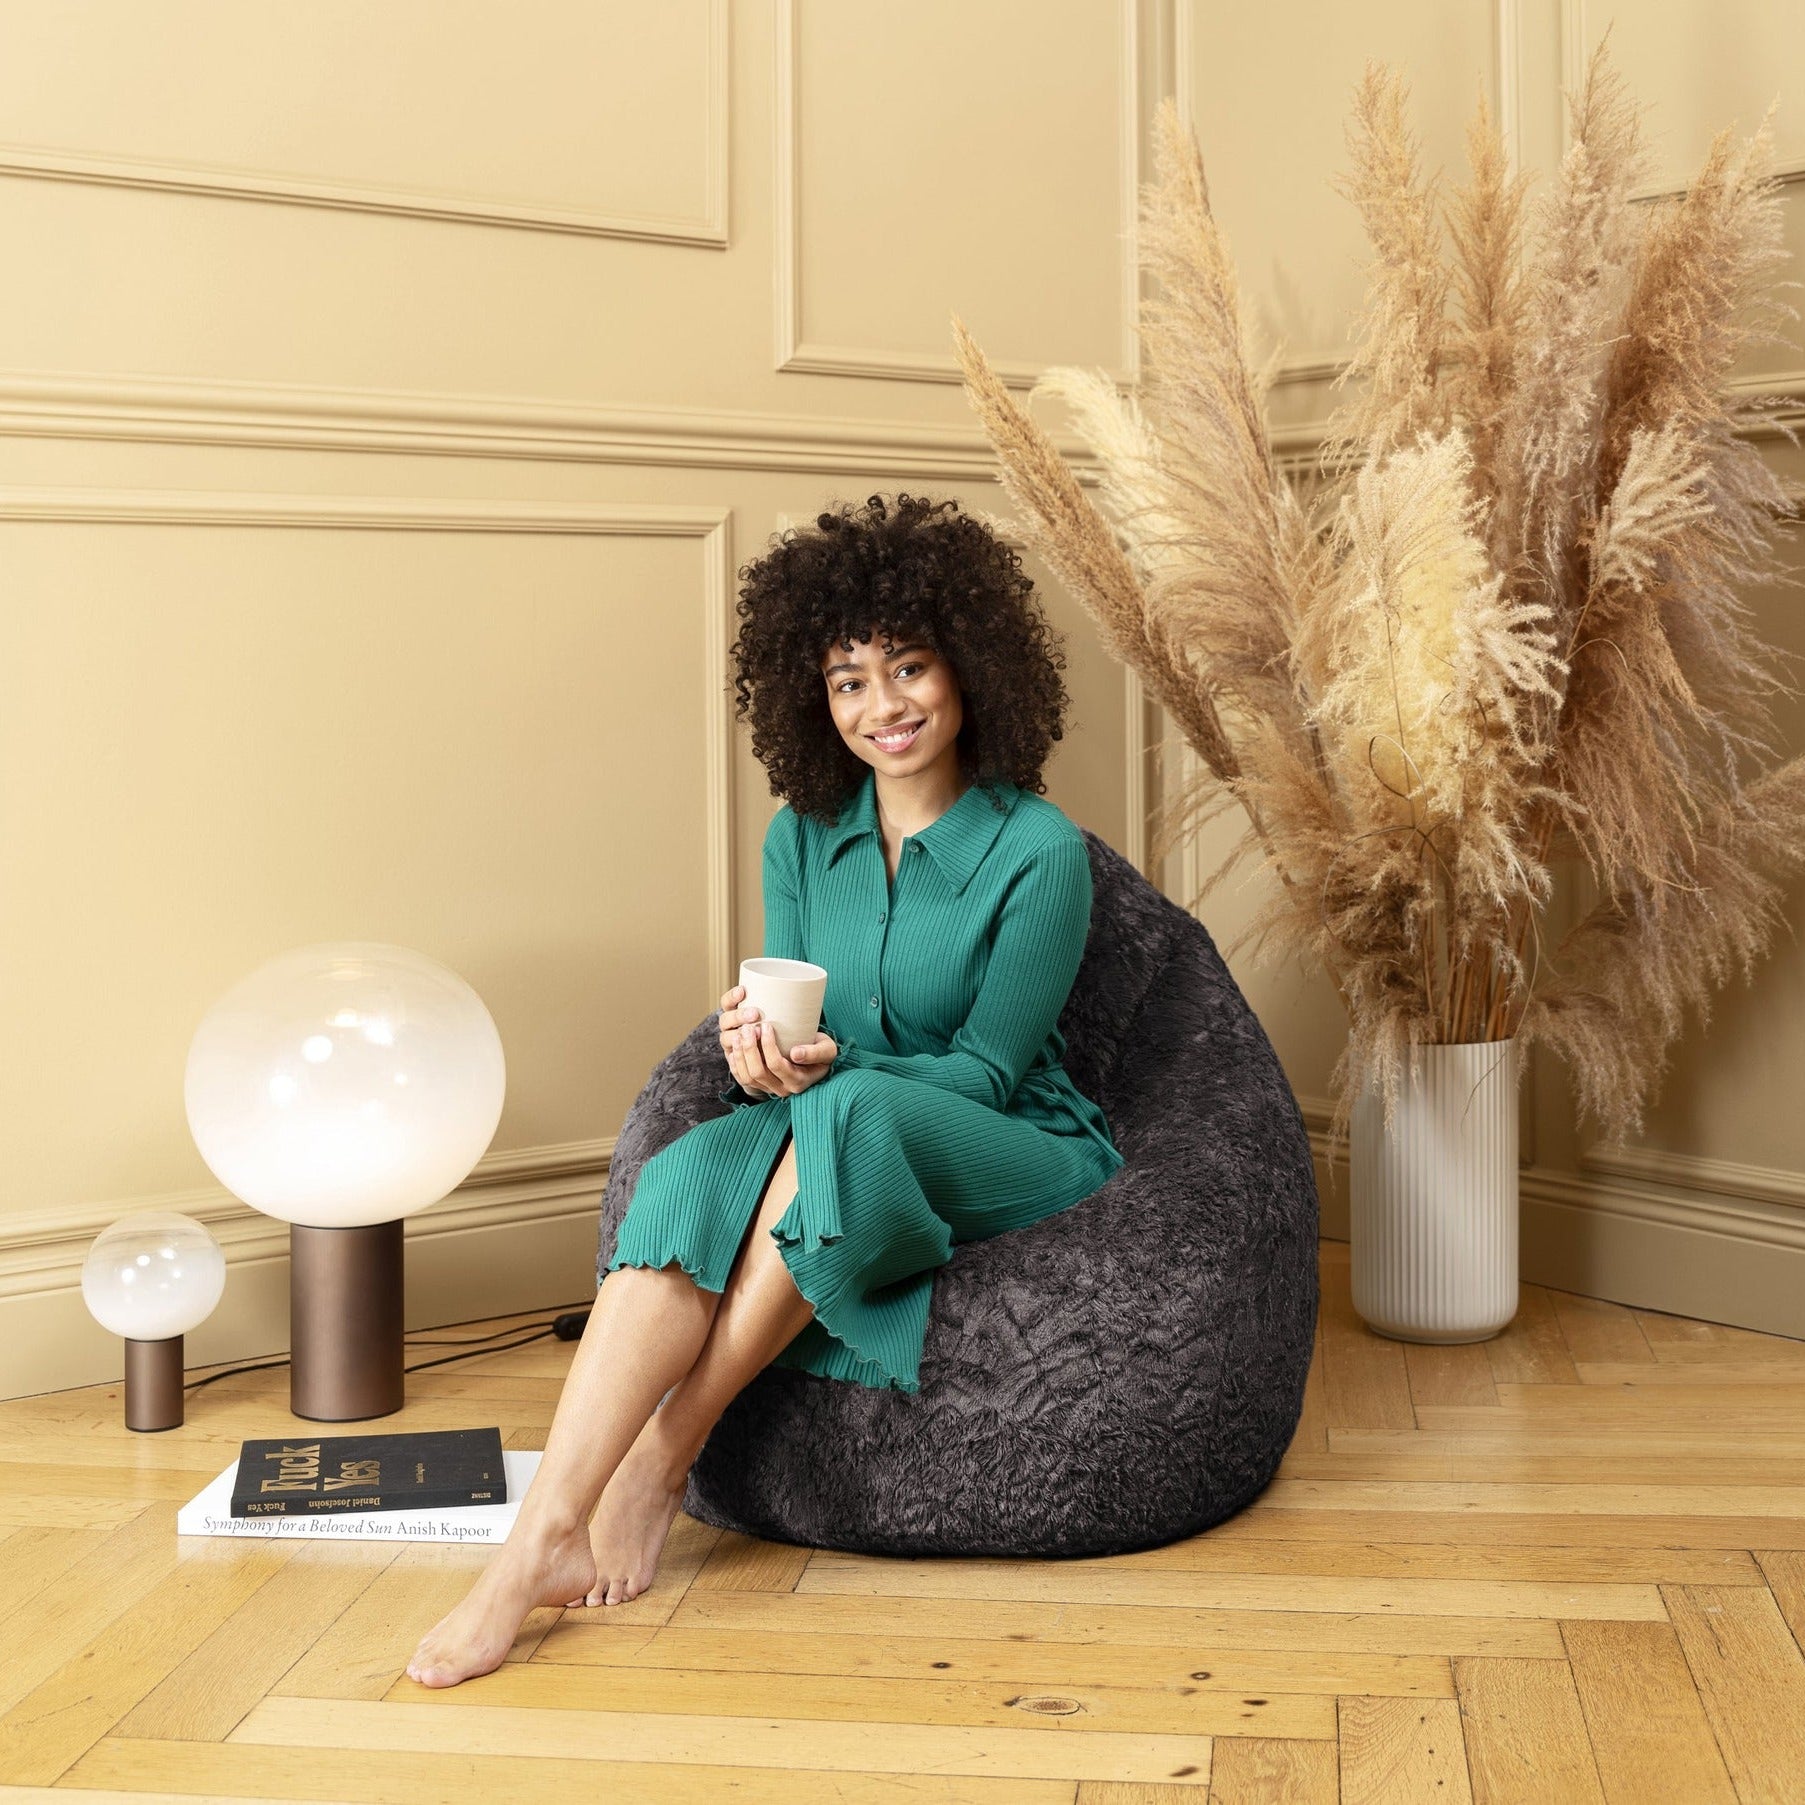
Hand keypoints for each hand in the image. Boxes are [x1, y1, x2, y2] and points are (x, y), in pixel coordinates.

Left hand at [718, 984, 838, 1096]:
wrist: (818, 1060)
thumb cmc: (823, 1052)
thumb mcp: (827, 1049)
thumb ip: (815, 1052)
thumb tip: (795, 1054)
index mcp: (798, 1082)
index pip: (776, 1064)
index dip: (767, 1045)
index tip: (765, 1025)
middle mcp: (783, 1090)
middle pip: (758, 1072)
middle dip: (749, 1048)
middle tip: (748, 1027)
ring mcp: (770, 1089)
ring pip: (747, 1077)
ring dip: (740, 1055)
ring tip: (739, 1034)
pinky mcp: (761, 1086)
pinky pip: (742, 1079)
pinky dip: (735, 1064)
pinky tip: (734, 1048)